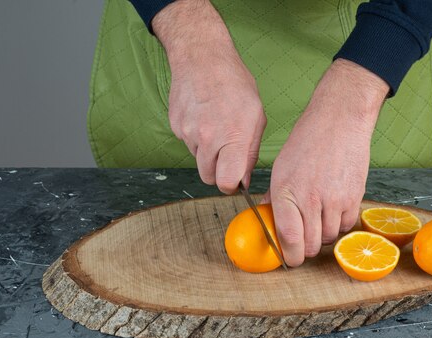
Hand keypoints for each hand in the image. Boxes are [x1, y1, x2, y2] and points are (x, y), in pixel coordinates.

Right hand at [153, 0, 265, 192]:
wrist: (201, 57)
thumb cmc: (234, 83)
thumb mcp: (256, 116)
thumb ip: (250, 152)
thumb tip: (243, 179)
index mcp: (233, 137)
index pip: (226, 182)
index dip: (231, 185)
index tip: (235, 179)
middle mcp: (208, 138)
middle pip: (208, 178)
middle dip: (218, 172)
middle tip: (227, 155)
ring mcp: (188, 133)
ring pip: (198, 160)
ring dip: (208, 152)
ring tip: (216, 126)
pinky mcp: (175, 127)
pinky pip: (188, 143)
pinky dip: (196, 137)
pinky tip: (204, 116)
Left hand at [265, 59, 389, 266]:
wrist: (339, 121)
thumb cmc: (307, 141)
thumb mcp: (281, 167)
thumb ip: (275, 196)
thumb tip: (268, 216)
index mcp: (286, 192)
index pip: (289, 239)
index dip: (289, 257)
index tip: (289, 259)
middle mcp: (310, 199)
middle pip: (311, 246)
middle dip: (306, 249)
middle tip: (303, 241)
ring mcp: (334, 200)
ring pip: (330, 238)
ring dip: (323, 235)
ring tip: (318, 219)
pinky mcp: (354, 198)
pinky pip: (346, 226)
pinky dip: (339, 224)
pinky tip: (333, 210)